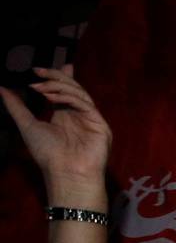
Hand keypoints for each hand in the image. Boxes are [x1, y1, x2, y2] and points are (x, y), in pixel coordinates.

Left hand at [1, 66, 111, 196]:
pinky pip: (84, 104)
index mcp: (65, 115)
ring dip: (58, 86)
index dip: (57, 76)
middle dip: (55, 77)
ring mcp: (91, 118)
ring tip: (39, 86)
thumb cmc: (48, 154)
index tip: (37, 69)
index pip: (64, 90)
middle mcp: (79, 114)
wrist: (64, 173)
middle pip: (72, 88)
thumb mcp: (27, 126)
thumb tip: (2, 89)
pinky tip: (51, 97)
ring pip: (79, 93)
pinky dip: (67, 97)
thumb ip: (17, 107)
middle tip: (37, 71)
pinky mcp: (99, 123)